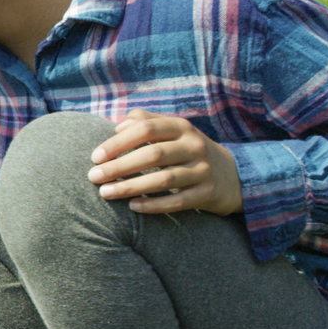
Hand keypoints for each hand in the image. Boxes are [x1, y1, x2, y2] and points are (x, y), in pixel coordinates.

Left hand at [88, 110, 242, 214]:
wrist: (233, 176)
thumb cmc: (188, 151)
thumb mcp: (173, 131)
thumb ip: (146, 121)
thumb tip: (116, 126)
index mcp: (181, 127)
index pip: (146, 128)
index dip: (118, 142)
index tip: (95, 157)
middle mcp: (194, 146)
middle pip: (152, 155)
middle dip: (119, 166)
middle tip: (93, 177)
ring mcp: (203, 170)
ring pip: (164, 179)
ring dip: (131, 187)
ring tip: (105, 193)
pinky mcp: (208, 193)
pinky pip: (178, 202)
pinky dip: (154, 205)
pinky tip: (133, 207)